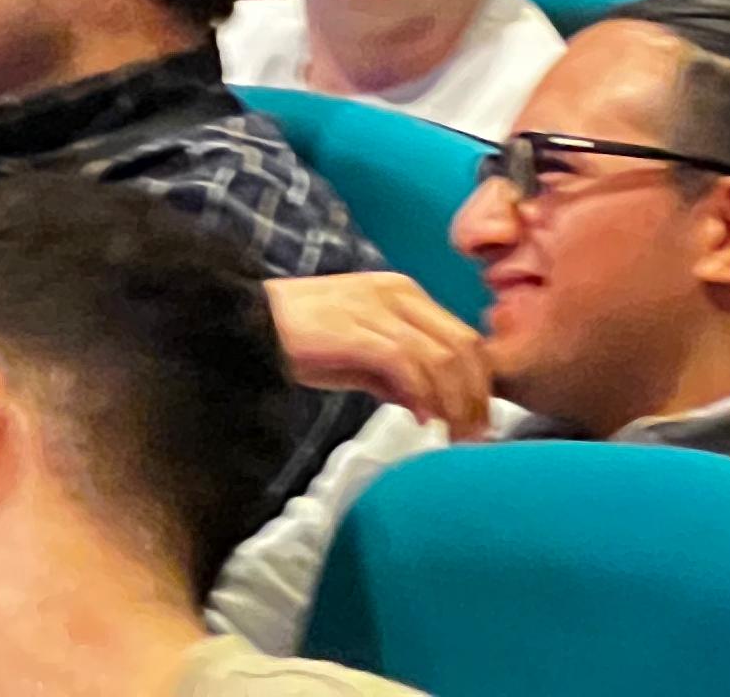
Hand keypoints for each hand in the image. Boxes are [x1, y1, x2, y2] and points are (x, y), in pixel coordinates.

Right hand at [265, 273, 490, 433]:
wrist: (251, 322)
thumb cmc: (304, 340)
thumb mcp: (360, 356)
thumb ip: (395, 375)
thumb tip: (428, 409)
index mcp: (404, 293)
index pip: (462, 336)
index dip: (478, 381)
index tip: (479, 419)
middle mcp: (399, 293)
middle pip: (463, 345)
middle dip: (476, 395)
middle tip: (475, 435)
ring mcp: (378, 309)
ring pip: (442, 357)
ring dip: (455, 402)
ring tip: (453, 435)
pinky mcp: (357, 330)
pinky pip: (407, 364)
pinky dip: (422, 395)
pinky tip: (422, 420)